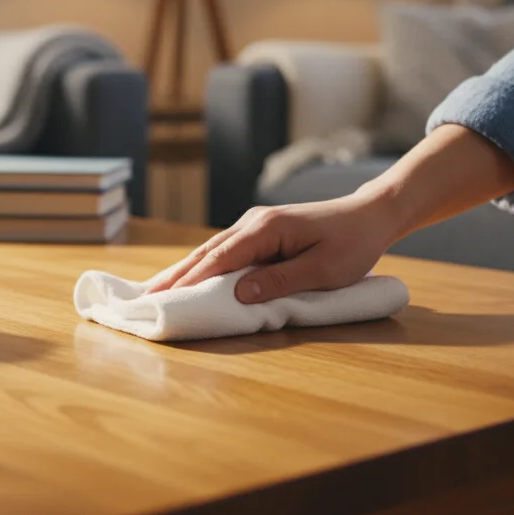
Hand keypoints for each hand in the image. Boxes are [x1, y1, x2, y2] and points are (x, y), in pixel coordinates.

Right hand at [147, 192, 398, 303]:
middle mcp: (253, 223)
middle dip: (175, 276)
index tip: (165, 299)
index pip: (221, 259)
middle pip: (206, 253)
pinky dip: (202, 265)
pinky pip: (223, 252)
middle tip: (143, 298)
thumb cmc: (352, 244)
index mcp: (266, 229)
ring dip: (183, 271)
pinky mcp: (260, 233)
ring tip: (154, 291)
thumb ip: (280, 280)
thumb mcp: (322, 269)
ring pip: (211, 251)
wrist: (369, 215)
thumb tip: (240, 293)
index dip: (192, 281)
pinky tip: (187, 277)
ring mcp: (254, 225)